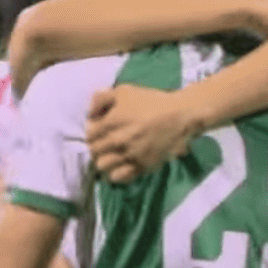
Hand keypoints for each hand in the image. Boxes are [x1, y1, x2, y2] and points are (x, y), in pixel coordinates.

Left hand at [85, 84, 203, 183]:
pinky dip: (116, 173)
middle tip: (103, 145)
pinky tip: (120, 166)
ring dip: (104, 161)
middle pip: (94, 152)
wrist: (179, 115)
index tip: (98, 132)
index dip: (92, 134)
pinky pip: (120, 177)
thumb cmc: (151, 101)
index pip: (89, 136)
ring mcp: (129, 155)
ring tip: (110, 157)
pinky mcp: (141, 166)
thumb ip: (101, 98)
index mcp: (111, 122)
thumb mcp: (124, 90)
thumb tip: (89, 114)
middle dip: (96, 148)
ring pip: (103, 167)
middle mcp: (118, 141)